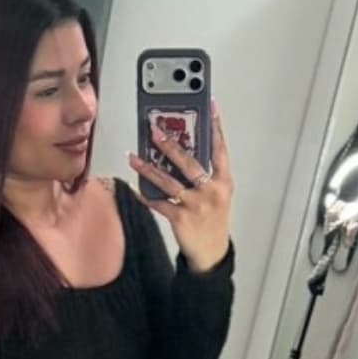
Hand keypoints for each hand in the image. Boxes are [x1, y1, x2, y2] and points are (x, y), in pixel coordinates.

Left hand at [128, 101, 233, 272]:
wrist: (211, 252)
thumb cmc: (213, 219)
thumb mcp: (217, 194)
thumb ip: (206, 173)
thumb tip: (181, 150)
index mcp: (224, 182)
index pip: (220, 148)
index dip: (215, 126)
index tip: (208, 106)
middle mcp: (211, 191)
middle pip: (189, 163)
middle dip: (169, 145)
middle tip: (154, 130)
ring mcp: (196, 206)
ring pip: (168, 182)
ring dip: (148, 168)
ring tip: (134, 157)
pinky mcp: (181, 219)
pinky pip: (158, 203)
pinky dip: (145, 195)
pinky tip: (134, 187)